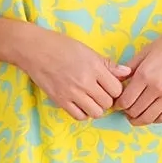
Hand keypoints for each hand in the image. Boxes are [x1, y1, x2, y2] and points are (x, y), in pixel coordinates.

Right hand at [16, 25, 130, 120]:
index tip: (110, 86)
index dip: (116, 89)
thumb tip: (127, 72)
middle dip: (107, 99)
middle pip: (108, 102)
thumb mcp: (87, 50)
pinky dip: (83, 113)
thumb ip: (108, 64)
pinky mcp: (60, 101)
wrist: (34, 50)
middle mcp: (85, 82)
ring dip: (96, 108)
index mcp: (94, 67)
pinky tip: (81, 104)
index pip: (117, 89)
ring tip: (91, 100)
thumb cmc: (61, 46)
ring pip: (96, 112)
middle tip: (101, 93)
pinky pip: (79, 116)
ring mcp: (72, 93)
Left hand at [115, 20, 161, 125]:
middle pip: (135, 111)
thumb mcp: (145, 51)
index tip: (118, 103)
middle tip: (126, 109)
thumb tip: (117, 82)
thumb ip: (129, 68)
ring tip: (136, 115)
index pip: (125, 100)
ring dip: (139, 119)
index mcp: (145, 74)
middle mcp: (157, 87)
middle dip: (127, 112)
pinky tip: (151, 113)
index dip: (118, 105)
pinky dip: (155, 119)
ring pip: (149, 118)